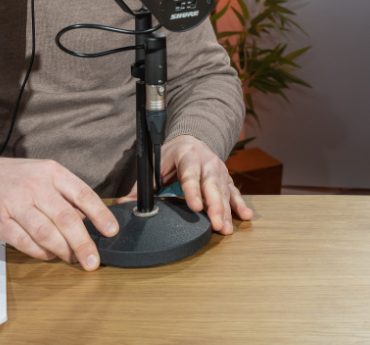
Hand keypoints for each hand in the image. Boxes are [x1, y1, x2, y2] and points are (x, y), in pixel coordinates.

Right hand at [0, 157, 117, 270]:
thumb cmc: (13, 180)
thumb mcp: (43, 176)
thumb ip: (65, 196)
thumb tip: (89, 220)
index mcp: (52, 173)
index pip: (83, 194)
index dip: (100, 215)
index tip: (111, 231)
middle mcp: (36, 186)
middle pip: (66, 218)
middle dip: (83, 242)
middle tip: (93, 260)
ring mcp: (16, 203)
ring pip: (46, 232)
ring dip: (63, 250)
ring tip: (72, 259)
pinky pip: (24, 241)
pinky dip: (40, 252)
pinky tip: (49, 255)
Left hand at [121, 135, 253, 233]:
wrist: (191, 141)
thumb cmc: (171, 155)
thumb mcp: (155, 165)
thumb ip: (143, 185)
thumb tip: (124, 204)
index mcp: (188, 155)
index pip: (190, 175)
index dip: (193, 191)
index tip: (196, 207)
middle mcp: (207, 162)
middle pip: (212, 185)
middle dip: (215, 206)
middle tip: (216, 224)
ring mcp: (219, 170)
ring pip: (224, 192)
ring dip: (226, 211)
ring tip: (226, 229)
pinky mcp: (226, 179)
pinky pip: (234, 192)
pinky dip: (239, 205)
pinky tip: (245, 216)